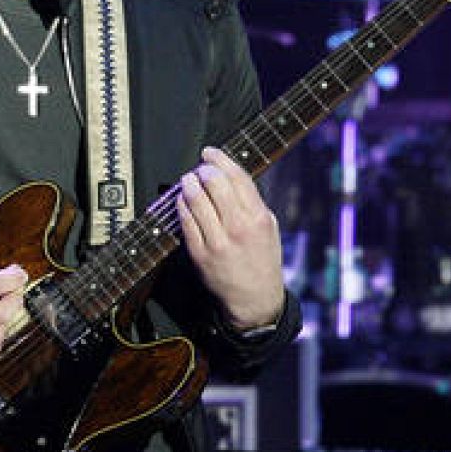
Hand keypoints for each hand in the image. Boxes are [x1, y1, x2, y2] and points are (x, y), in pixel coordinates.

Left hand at [176, 147, 284, 331]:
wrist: (255, 298)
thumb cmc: (263, 259)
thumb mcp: (268, 226)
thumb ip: (252, 202)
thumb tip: (230, 175)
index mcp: (258, 217)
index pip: (237, 177)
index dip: (220, 160)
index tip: (210, 153)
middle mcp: (238, 227)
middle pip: (215, 184)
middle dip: (203, 170)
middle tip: (199, 169)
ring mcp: (217, 241)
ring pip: (196, 200)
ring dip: (189, 184)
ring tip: (187, 180)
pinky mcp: (200, 254)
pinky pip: (186, 222)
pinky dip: (182, 206)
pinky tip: (182, 200)